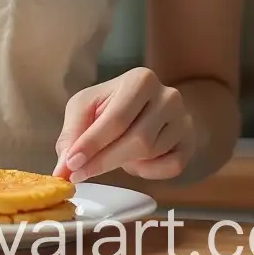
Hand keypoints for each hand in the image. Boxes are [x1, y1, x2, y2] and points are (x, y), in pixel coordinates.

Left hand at [53, 67, 195, 182]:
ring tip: (113, 152)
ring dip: (125, 162)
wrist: (152, 106)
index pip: (116, 118)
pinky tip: (136, 160)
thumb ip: (73, 133)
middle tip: (78, 174)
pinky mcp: (190, 143)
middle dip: (104, 160)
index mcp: (140, 80)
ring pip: (151, 155)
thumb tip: (63, 166)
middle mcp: (168, 96)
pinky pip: (170, 168)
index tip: (71, 164)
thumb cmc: (113, 104)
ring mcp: (184, 120)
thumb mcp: (87, 107)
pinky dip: (148, 171)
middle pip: (137, 139)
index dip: (92, 144)